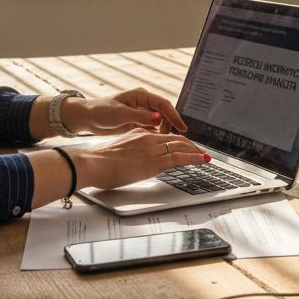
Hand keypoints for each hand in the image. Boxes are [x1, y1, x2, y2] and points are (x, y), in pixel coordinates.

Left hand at [66, 87, 187, 134]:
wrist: (87, 118)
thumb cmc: (101, 111)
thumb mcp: (121, 114)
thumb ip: (140, 116)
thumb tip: (159, 118)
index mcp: (141, 96)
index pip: (164, 104)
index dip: (175, 116)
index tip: (182, 128)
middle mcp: (143, 103)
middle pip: (165, 113)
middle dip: (172, 125)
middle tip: (178, 139)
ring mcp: (140, 113)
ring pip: (159, 122)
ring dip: (165, 131)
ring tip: (168, 143)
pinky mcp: (136, 122)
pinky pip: (152, 128)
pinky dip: (156, 135)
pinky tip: (158, 144)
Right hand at [73, 130, 207, 190]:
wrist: (92, 163)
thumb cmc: (98, 162)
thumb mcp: (118, 152)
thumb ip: (130, 153)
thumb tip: (134, 162)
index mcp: (138, 134)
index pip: (163, 136)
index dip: (177, 140)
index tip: (184, 145)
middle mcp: (147, 138)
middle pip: (175, 139)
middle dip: (190, 145)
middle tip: (199, 151)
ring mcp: (152, 149)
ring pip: (181, 146)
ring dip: (195, 151)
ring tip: (205, 156)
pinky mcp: (154, 161)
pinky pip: (180, 157)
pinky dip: (194, 158)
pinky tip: (203, 160)